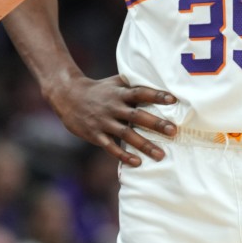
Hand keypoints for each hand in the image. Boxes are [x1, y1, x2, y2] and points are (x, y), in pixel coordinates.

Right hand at [50, 75, 177, 165]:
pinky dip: (124, 155)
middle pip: (137, 116)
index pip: (140, 92)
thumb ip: (132, 84)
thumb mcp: (114, 83)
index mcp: (119, 93)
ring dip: (144, 145)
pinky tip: (137, 162)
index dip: (156, 95)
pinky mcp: (95, 135)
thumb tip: (157, 80)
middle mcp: (113, 107)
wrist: (68, 96)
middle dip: (155, 124)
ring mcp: (103, 122)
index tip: (173, 99)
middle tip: (173, 131)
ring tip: (161, 155)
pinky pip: (111, 147)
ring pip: (126, 134)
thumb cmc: (98, 89)